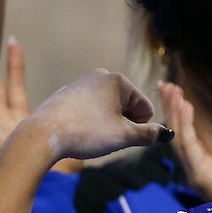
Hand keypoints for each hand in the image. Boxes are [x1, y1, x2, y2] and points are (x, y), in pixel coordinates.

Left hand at [20, 68, 169, 161]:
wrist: (42, 135)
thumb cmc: (86, 132)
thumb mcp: (125, 136)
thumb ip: (150, 134)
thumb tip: (169, 133)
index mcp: (118, 80)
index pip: (145, 109)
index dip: (137, 128)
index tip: (117, 134)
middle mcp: (100, 76)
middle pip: (127, 107)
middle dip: (121, 124)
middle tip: (103, 136)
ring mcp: (82, 84)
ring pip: (108, 110)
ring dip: (106, 125)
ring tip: (88, 134)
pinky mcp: (67, 95)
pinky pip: (90, 111)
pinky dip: (89, 123)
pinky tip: (76, 132)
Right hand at [159, 81, 211, 199]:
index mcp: (207, 169)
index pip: (189, 138)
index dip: (183, 116)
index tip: (179, 95)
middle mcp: (197, 172)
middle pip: (180, 135)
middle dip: (173, 110)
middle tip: (168, 86)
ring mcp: (197, 174)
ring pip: (180, 138)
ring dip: (176, 113)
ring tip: (173, 92)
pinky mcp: (201, 175)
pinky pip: (189, 145)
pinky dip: (185, 125)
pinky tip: (184, 107)